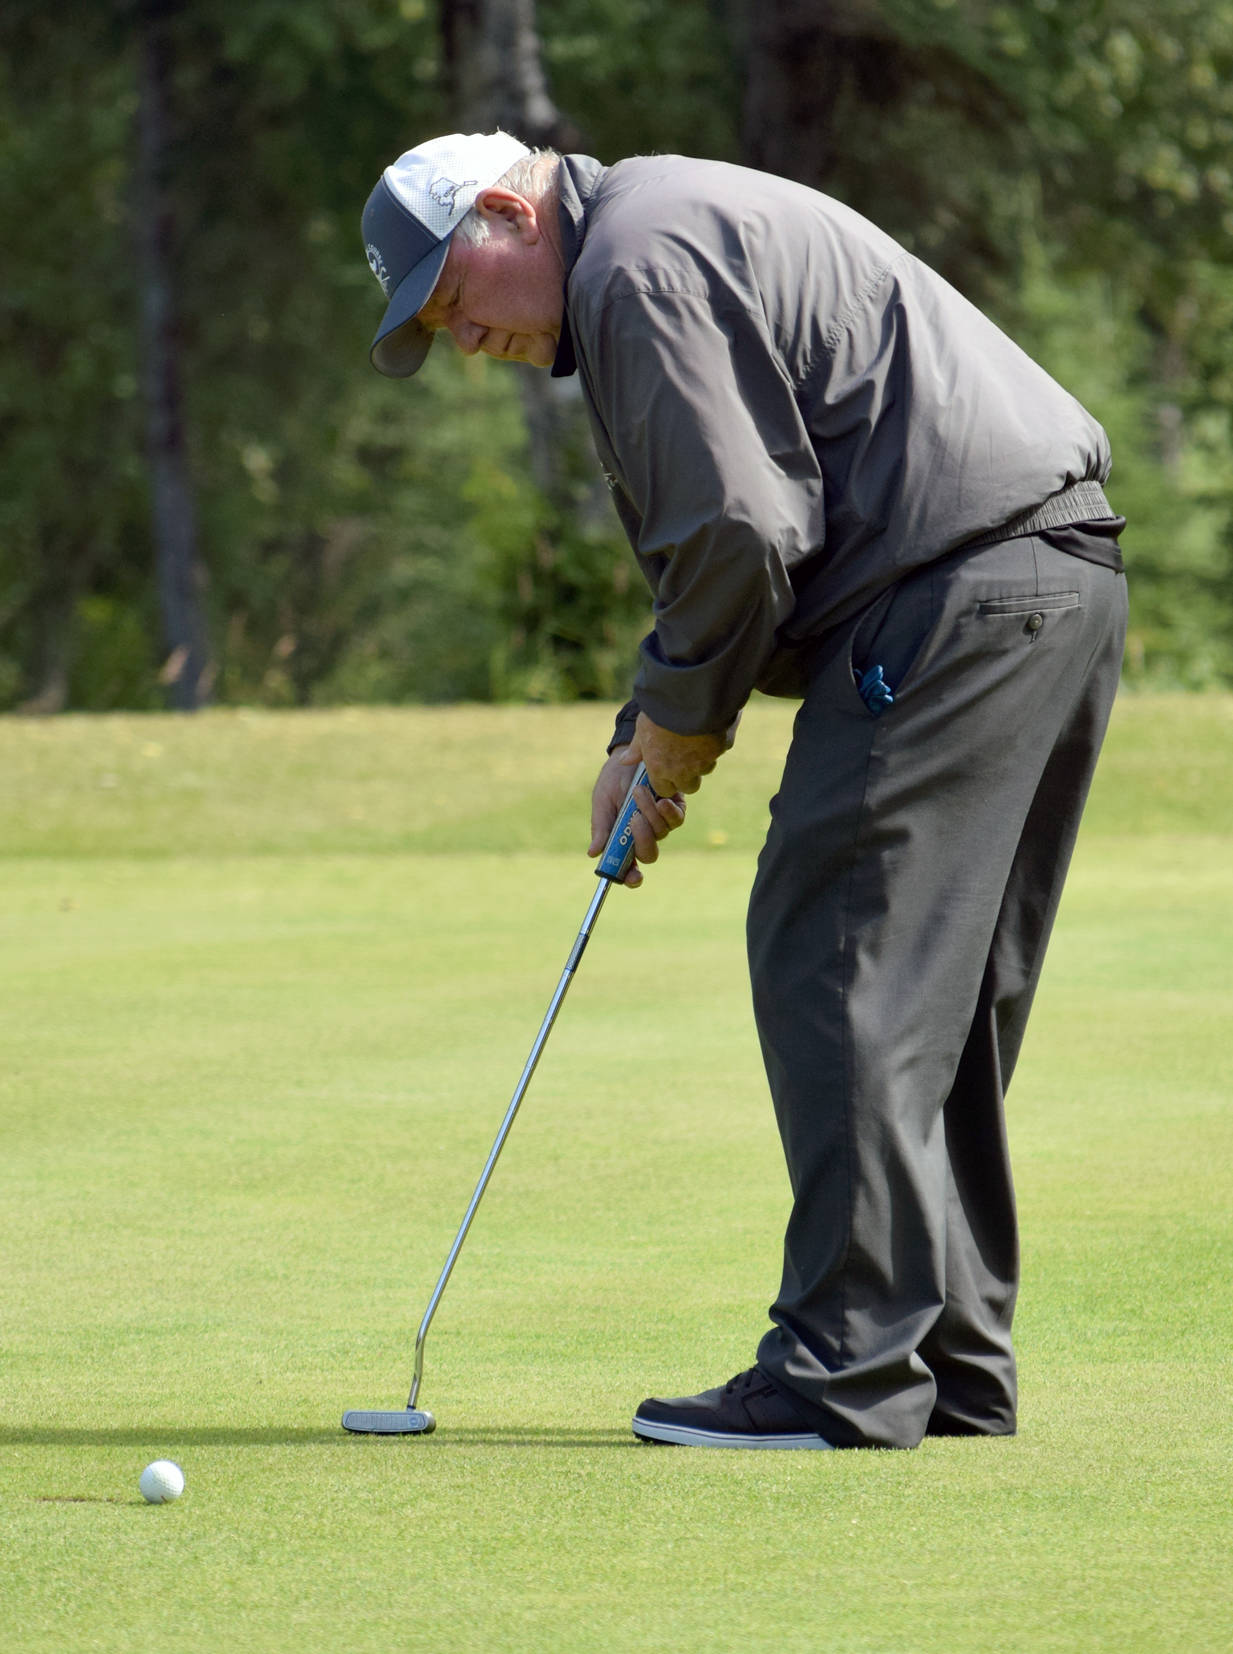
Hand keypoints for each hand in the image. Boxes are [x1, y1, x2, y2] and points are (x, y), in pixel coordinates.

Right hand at [588, 747, 686, 888]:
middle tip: (633, 818)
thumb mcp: (602, 803)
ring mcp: (662, 824)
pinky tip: (660, 798)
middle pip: (649, 854)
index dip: (632, 878)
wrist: (629, 756)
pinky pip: (676, 819)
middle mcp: (645, 836)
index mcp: (624, 841)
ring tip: (637, 791)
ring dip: (649, 813)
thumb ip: (601, 828)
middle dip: (642, 839)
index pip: (630, 868)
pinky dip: (668, 810)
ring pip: (661, 833)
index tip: (633, 877)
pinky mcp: (676, 809)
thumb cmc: (612, 781)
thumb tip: (593, 853)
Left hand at [631, 710, 733, 797]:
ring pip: (706, 768)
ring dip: (703, 760)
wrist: (687, 695)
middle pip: (690, 786)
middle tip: (684, 757)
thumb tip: (624, 761)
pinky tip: (710, 725)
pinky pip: (720, 750)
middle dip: (688, 776)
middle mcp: (684, 770)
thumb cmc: (660, 712)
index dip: (666, 781)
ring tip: (697, 739)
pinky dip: (716, 741)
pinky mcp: (721, 747)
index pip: (664, 790)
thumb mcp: (642, 729)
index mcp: (661, 768)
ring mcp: (705, 760)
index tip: (666, 767)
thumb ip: (636, 748)